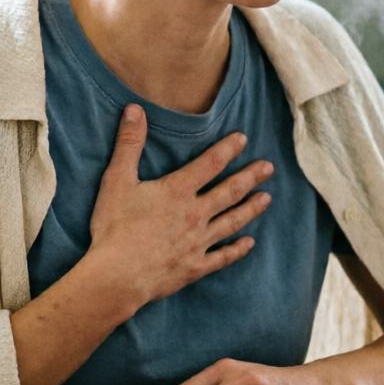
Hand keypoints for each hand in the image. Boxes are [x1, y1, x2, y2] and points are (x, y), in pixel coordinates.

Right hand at [87, 104, 273, 306]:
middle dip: (250, 177)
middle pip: (229, 192)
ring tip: (267, 198)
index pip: (210, 164)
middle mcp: (195, 214)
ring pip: (232, 221)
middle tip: (268, 168)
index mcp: (178, 191)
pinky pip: (222, 257)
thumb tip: (135, 109)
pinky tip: (249, 243)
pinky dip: (237, 249)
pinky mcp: (195, 266)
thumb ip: (129, 143)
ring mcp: (198, 242)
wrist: (118, 275)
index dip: (227, 149)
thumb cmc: (114, 227)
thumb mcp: (117, 180)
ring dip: (251, 209)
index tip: (243, 139)